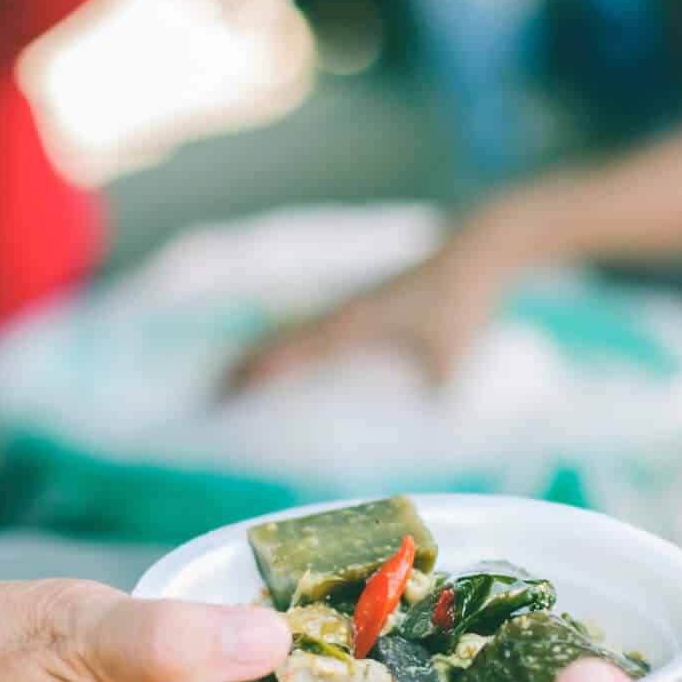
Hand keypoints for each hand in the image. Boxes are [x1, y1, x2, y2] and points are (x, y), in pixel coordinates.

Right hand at [227, 209, 537, 391]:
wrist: (473, 252)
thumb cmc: (459, 302)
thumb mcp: (450, 359)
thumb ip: (435, 396)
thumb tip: (425, 428)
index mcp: (349, 325)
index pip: (288, 353)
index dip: (254, 376)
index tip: (221, 397)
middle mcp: (340, 314)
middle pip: (276, 341)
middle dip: (242, 368)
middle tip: (208, 396)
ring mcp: (349, 306)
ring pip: (290, 331)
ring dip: (262, 354)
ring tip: (232, 379)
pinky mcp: (363, 305)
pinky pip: (312, 328)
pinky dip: (289, 345)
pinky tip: (287, 359)